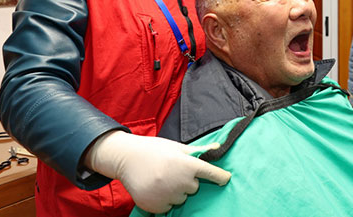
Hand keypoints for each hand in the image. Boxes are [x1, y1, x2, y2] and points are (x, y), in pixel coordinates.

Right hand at [84, 131, 230, 212]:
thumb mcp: (177, 147)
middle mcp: (180, 181)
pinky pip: (168, 206)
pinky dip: (163, 200)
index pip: (211, 173)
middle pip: (194, 187)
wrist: (127, 158)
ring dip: (175, 191)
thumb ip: (198, 151)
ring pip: (181, 198)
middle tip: (172, 170)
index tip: (226, 179)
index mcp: (187, 164)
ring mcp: (168, 195)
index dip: (220, 177)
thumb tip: (218, 146)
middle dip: (187, 180)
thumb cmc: (154, 150)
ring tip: (161, 178)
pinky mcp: (156, 206)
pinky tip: (155, 188)